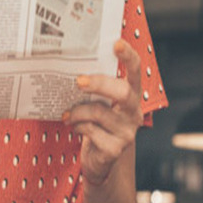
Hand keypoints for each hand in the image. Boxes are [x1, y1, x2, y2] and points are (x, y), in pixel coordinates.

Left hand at [63, 39, 142, 187]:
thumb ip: (95, 87)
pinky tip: (73, 125)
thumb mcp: (100, 102)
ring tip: (67, 113)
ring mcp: (127, 131)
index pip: (135, 70)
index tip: (116, 43)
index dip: (128, 56)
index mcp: (132, 94)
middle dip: (100, 84)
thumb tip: (70, 63)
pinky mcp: (115, 149)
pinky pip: (91, 131)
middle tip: (79, 81)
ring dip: (78, 110)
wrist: (100, 160)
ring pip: (100, 112)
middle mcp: (134, 111)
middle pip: (123, 92)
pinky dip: (77, 126)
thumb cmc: (97, 122)